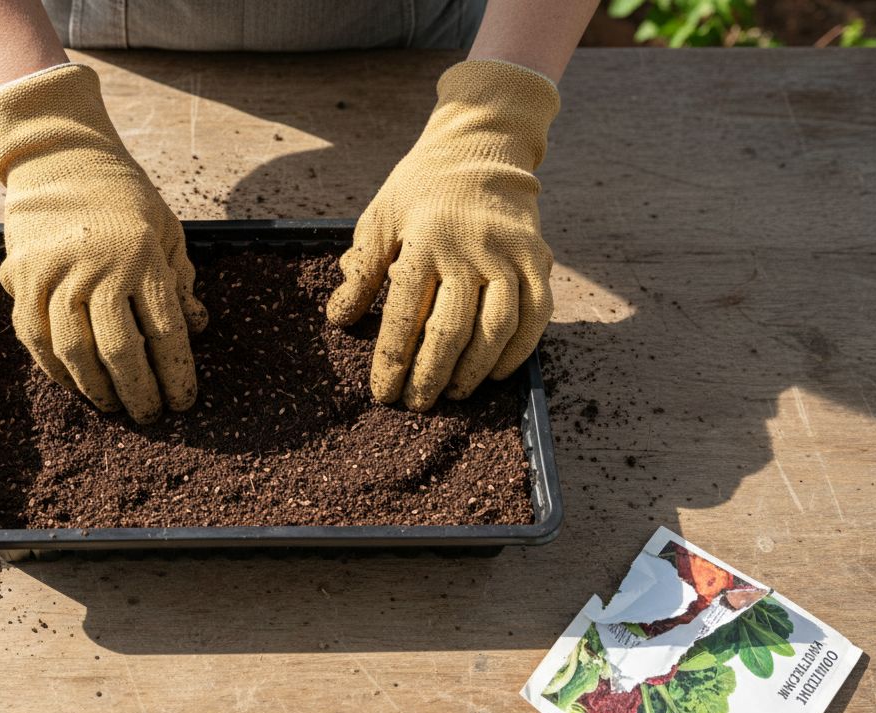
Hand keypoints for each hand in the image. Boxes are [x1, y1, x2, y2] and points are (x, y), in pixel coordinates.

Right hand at [0, 63, 207, 423]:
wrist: (59, 156)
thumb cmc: (123, 196)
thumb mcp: (166, 229)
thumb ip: (181, 280)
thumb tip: (198, 328)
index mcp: (143, 256)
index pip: (166, 330)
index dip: (176, 374)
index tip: (184, 402)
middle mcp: (99, 267)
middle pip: (119, 350)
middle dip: (138, 392)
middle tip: (150, 416)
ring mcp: (56, 272)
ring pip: (74, 350)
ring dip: (96, 388)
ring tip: (114, 406)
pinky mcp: (22, 276)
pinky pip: (35, 337)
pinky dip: (55, 368)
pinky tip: (75, 384)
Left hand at [327, 59, 559, 410]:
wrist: (481, 145)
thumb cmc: (419, 188)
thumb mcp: (379, 219)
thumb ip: (361, 271)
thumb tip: (339, 320)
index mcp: (422, 241)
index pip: (404, 314)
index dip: (392, 361)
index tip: (383, 393)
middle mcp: (468, 250)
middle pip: (450, 329)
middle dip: (430, 375)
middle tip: (417, 404)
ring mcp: (508, 254)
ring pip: (496, 328)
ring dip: (474, 370)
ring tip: (455, 394)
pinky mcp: (537, 257)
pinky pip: (537, 315)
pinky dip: (519, 350)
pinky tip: (497, 372)